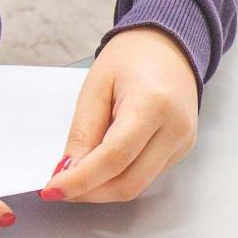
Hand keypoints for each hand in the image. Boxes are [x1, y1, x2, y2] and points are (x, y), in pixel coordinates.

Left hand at [46, 25, 198, 203]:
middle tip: (61, 188)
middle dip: (90, 192)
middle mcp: (175, 127)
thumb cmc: (132, 57)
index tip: (54, 189)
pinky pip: (146, 176)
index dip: (81, 180)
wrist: (168, 45)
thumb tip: (68, 172)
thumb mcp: (95, 87)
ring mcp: (183, 141)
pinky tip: (102, 165)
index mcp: (153, 104)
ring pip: (138, 185)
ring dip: (103, 189)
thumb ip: (83, 133)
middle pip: (129, 182)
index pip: (114, 157)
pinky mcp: (181, 149)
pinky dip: (119, 177)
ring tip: (78, 176)